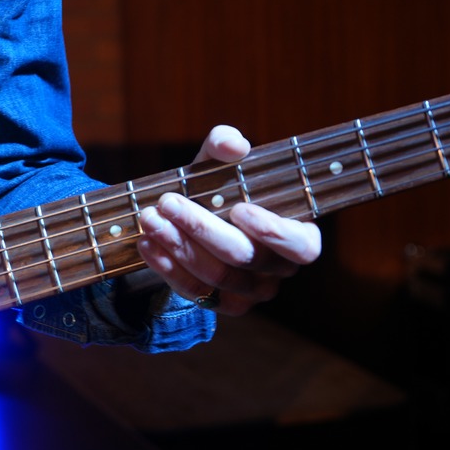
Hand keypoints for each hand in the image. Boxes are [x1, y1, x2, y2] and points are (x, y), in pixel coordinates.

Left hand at [136, 125, 321, 314]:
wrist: (195, 223)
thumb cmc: (219, 190)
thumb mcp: (219, 163)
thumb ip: (225, 145)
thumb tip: (232, 145)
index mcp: (298, 236)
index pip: (302, 246)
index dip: (274, 232)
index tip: (238, 208)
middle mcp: (279, 269)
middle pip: (244, 257)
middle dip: (202, 228)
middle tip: (167, 202)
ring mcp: (251, 292)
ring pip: (216, 276)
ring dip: (178, 245)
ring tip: (151, 218)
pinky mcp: (221, 304)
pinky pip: (195, 292)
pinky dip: (167, 267)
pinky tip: (147, 242)